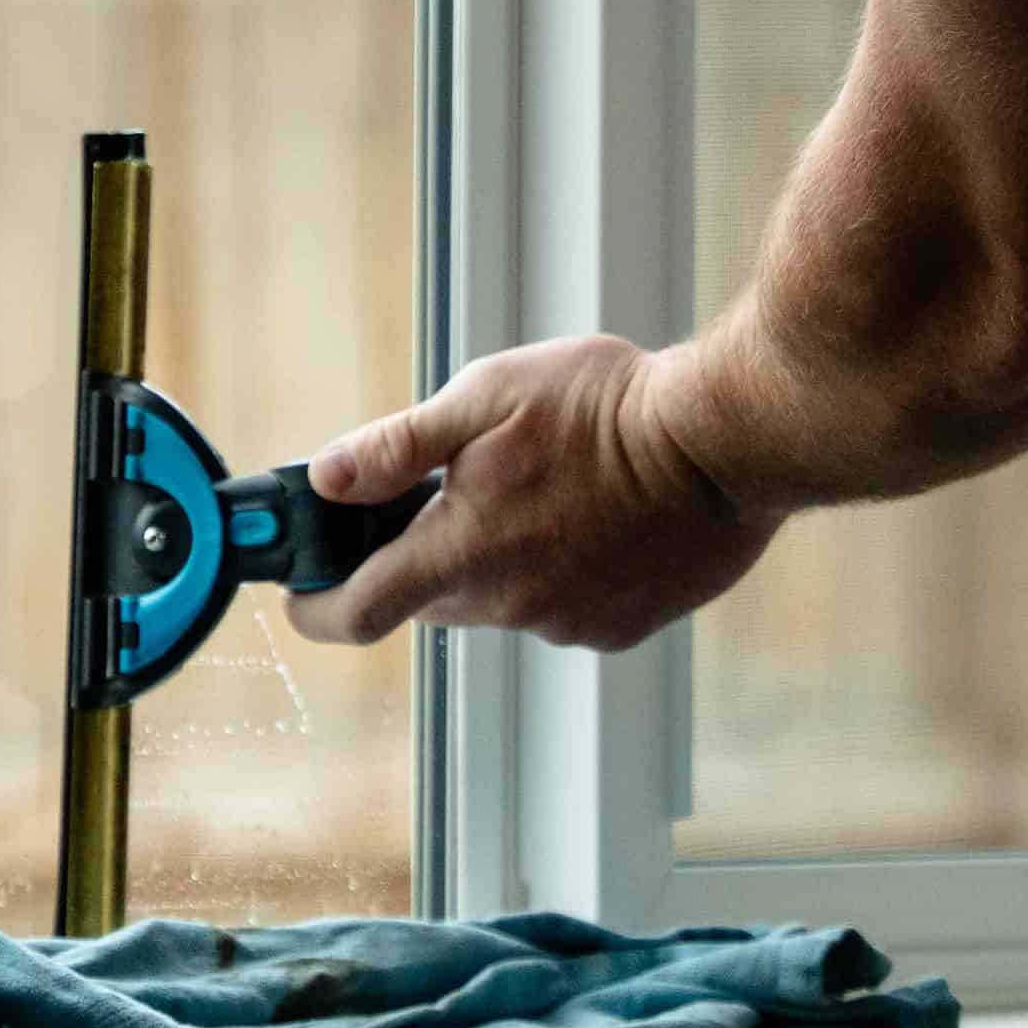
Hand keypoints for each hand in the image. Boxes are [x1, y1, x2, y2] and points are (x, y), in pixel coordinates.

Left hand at [284, 335, 780, 653]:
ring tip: (544, 486)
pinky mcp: (617, 628)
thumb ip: (399, 446)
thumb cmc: (610, 410)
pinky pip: (560, 606)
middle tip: (443, 489)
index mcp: (463, 553)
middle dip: (419, 554)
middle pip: (428, 597)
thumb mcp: (487, 398)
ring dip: (498, 555)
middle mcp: (509, 605)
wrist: (729, 444)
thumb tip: (327, 479)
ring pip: (498, 600)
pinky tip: (592, 515)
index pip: (356, 611)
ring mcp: (566, 624)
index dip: (314, 605)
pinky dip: (558, 568)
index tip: (299, 592)